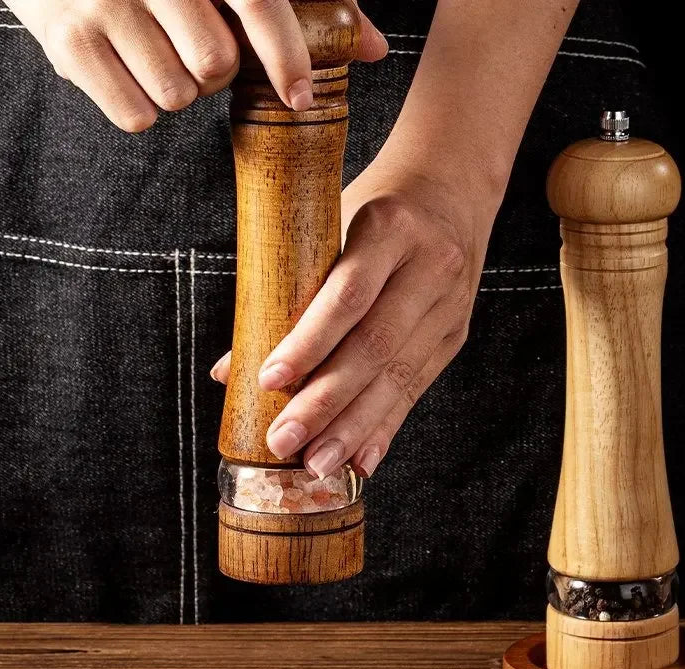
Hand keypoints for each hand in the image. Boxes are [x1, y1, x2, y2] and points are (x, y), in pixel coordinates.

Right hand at [6, 0, 387, 131]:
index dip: (285, 55)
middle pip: (215, 66)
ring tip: (151, 52)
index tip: (299, 99)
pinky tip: (123, 70)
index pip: (258, 2)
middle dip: (213, 72)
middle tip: (192, 48)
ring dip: (176, 90)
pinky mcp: (66, 41)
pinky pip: (136, 117)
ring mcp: (103, 1)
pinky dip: (137, 107)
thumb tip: (374, 48)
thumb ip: (301, 5)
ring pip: (177, 96)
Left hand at [211, 159, 497, 477]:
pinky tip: (361, 459)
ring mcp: (450, 305)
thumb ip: (285, 290)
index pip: (346, 295)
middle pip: (373, 346)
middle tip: (284, 441)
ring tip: (318, 464)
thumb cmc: (377, 208)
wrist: (454, 188)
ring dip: (354, 427)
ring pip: (399, 376)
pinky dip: (385, 427)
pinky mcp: (455, 334)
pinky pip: (418, 387)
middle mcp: (430, 267)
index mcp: (391, 228)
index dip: (308, 342)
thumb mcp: (330, 224)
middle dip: (326, 402)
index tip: (269, 380)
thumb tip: (229, 369)